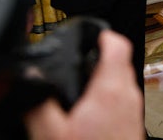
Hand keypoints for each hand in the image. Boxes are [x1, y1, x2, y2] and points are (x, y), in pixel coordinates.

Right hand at [23, 30, 143, 139]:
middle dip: (97, 57)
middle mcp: (128, 97)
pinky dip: (106, 99)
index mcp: (111, 90)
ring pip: (121, 83)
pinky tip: (87, 115)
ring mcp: (133, 113)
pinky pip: (121, 103)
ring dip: (102, 79)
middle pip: (119, 62)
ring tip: (78, 85)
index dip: (102, 33)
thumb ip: (39, 103)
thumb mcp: (51, 134)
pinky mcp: (132, 129)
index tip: (89, 33)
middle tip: (77, 57)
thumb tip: (29, 79)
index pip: (117, 44)